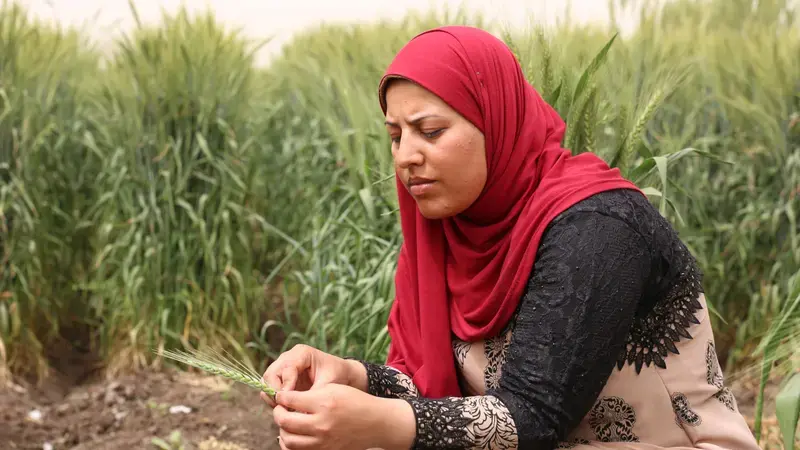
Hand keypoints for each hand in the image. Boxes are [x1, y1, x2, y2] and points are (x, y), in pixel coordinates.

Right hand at [260, 344, 363, 406]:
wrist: (340, 375)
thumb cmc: (336, 376)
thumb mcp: (329, 385)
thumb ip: (313, 395)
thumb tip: (298, 412)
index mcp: (302, 353)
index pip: (286, 368)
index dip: (286, 386)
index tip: (290, 401)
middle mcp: (288, 357)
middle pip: (270, 374)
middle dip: (275, 392)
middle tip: (286, 407)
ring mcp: (281, 366)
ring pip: (265, 381)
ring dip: (272, 397)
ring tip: (286, 408)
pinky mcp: (279, 377)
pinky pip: (268, 388)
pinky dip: (272, 399)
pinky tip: (285, 407)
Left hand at [272, 384, 415, 449]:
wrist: (375, 422)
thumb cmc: (355, 401)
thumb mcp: (333, 388)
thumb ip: (309, 393)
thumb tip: (286, 399)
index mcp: (323, 403)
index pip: (289, 400)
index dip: (281, 397)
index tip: (281, 396)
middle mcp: (321, 424)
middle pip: (284, 421)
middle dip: (278, 413)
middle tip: (280, 409)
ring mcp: (322, 441)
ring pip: (288, 440)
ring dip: (283, 430)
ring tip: (287, 422)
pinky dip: (290, 443)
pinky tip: (294, 434)